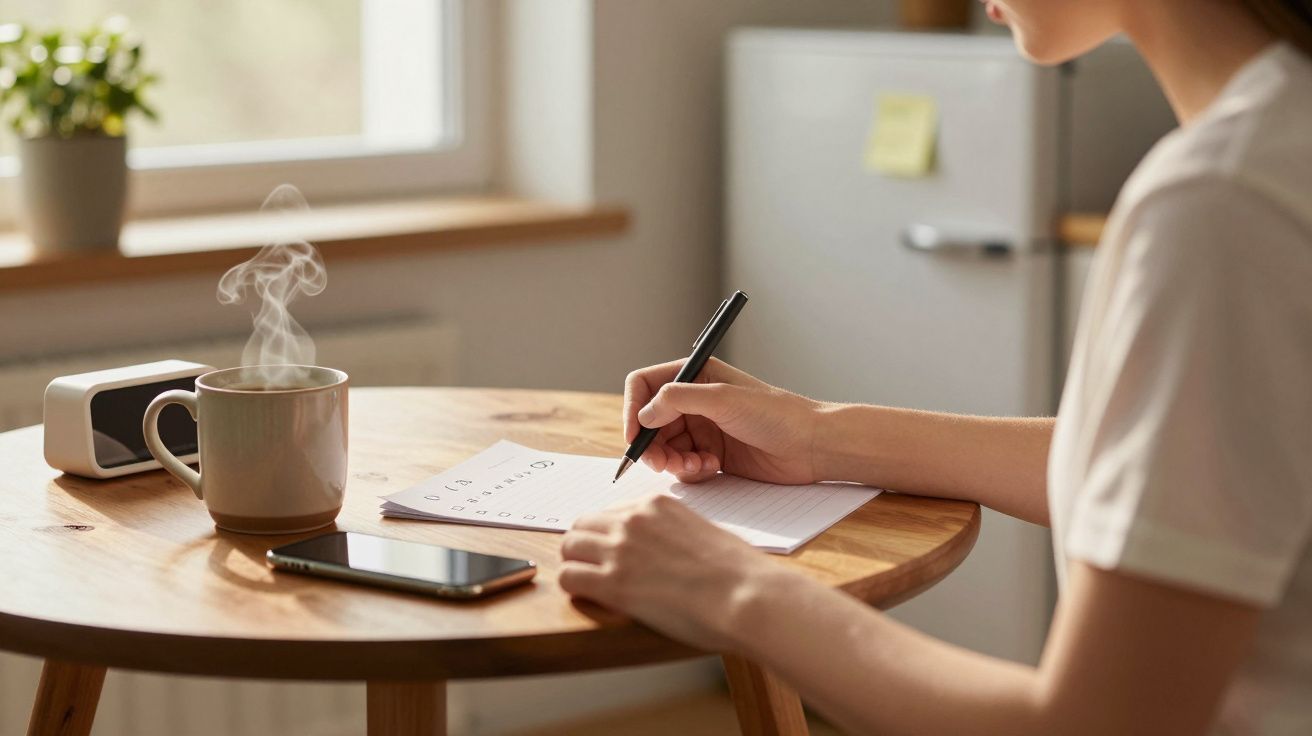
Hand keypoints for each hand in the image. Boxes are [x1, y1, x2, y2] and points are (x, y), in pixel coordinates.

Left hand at [559, 494, 796, 651]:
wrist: (744, 596)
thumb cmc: (736, 572)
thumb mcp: (702, 531)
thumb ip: (672, 531)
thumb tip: (662, 547)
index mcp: (656, 504)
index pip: (609, 512)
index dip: (607, 536)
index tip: (611, 553)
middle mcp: (633, 520)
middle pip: (582, 525)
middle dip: (583, 547)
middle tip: (593, 569)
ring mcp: (620, 549)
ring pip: (569, 547)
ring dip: (576, 565)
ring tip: (591, 585)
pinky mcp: (613, 583)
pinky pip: (569, 577)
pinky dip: (575, 588)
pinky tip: (592, 598)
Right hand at [625, 358, 823, 483]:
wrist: (812, 446)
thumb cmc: (777, 414)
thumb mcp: (724, 399)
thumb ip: (678, 399)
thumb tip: (644, 414)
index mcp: (695, 375)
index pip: (645, 385)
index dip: (634, 409)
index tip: (635, 436)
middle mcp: (695, 400)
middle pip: (650, 422)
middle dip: (653, 445)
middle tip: (663, 463)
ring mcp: (703, 428)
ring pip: (665, 448)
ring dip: (673, 461)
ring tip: (697, 466)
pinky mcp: (712, 454)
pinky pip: (683, 466)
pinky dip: (690, 471)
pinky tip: (712, 468)